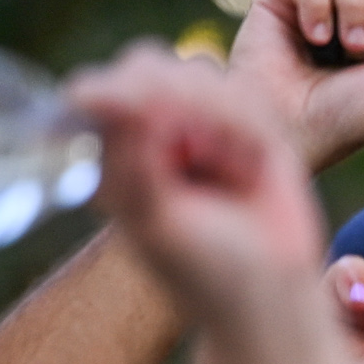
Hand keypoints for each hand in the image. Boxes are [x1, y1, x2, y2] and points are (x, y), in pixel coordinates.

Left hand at [70, 45, 327, 320]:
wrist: (271, 297)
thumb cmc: (202, 270)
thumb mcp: (150, 214)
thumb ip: (126, 151)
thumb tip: (92, 89)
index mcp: (116, 153)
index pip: (102, 89)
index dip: (122, 92)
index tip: (149, 126)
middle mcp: (155, 131)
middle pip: (148, 66)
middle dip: (173, 101)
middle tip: (197, 152)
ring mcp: (201, 124)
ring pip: (199, 73)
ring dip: (217, 120)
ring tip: (232, 171)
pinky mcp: (250, 126)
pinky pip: (244, 94)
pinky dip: (248, 129)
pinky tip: (251, 166)